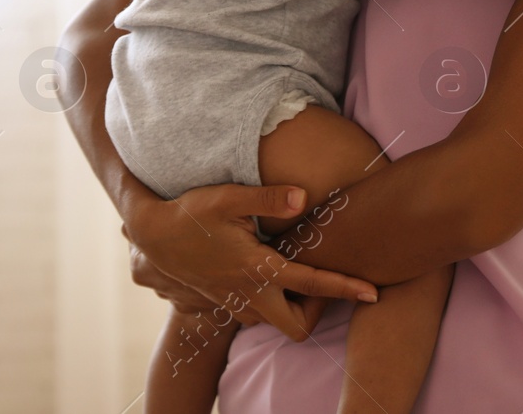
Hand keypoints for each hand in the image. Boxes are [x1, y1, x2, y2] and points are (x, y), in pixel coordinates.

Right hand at [124, 182, 378, 341]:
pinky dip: (270, 301)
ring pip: (275, 321)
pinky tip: (271, 272)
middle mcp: (248, 294)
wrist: (149, 234)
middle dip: (317, 311)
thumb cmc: (190, 212)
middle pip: (296, 326)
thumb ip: (269, 197)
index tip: (373, 293)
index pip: (312, 285)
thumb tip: (305, 196)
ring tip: (299, 273)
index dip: (346, 289)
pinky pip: (256, 314)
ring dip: (292, 305)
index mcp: (257, 269)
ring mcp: (233, 303)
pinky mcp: (222, 303)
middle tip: (324, 281)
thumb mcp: (228, 197)